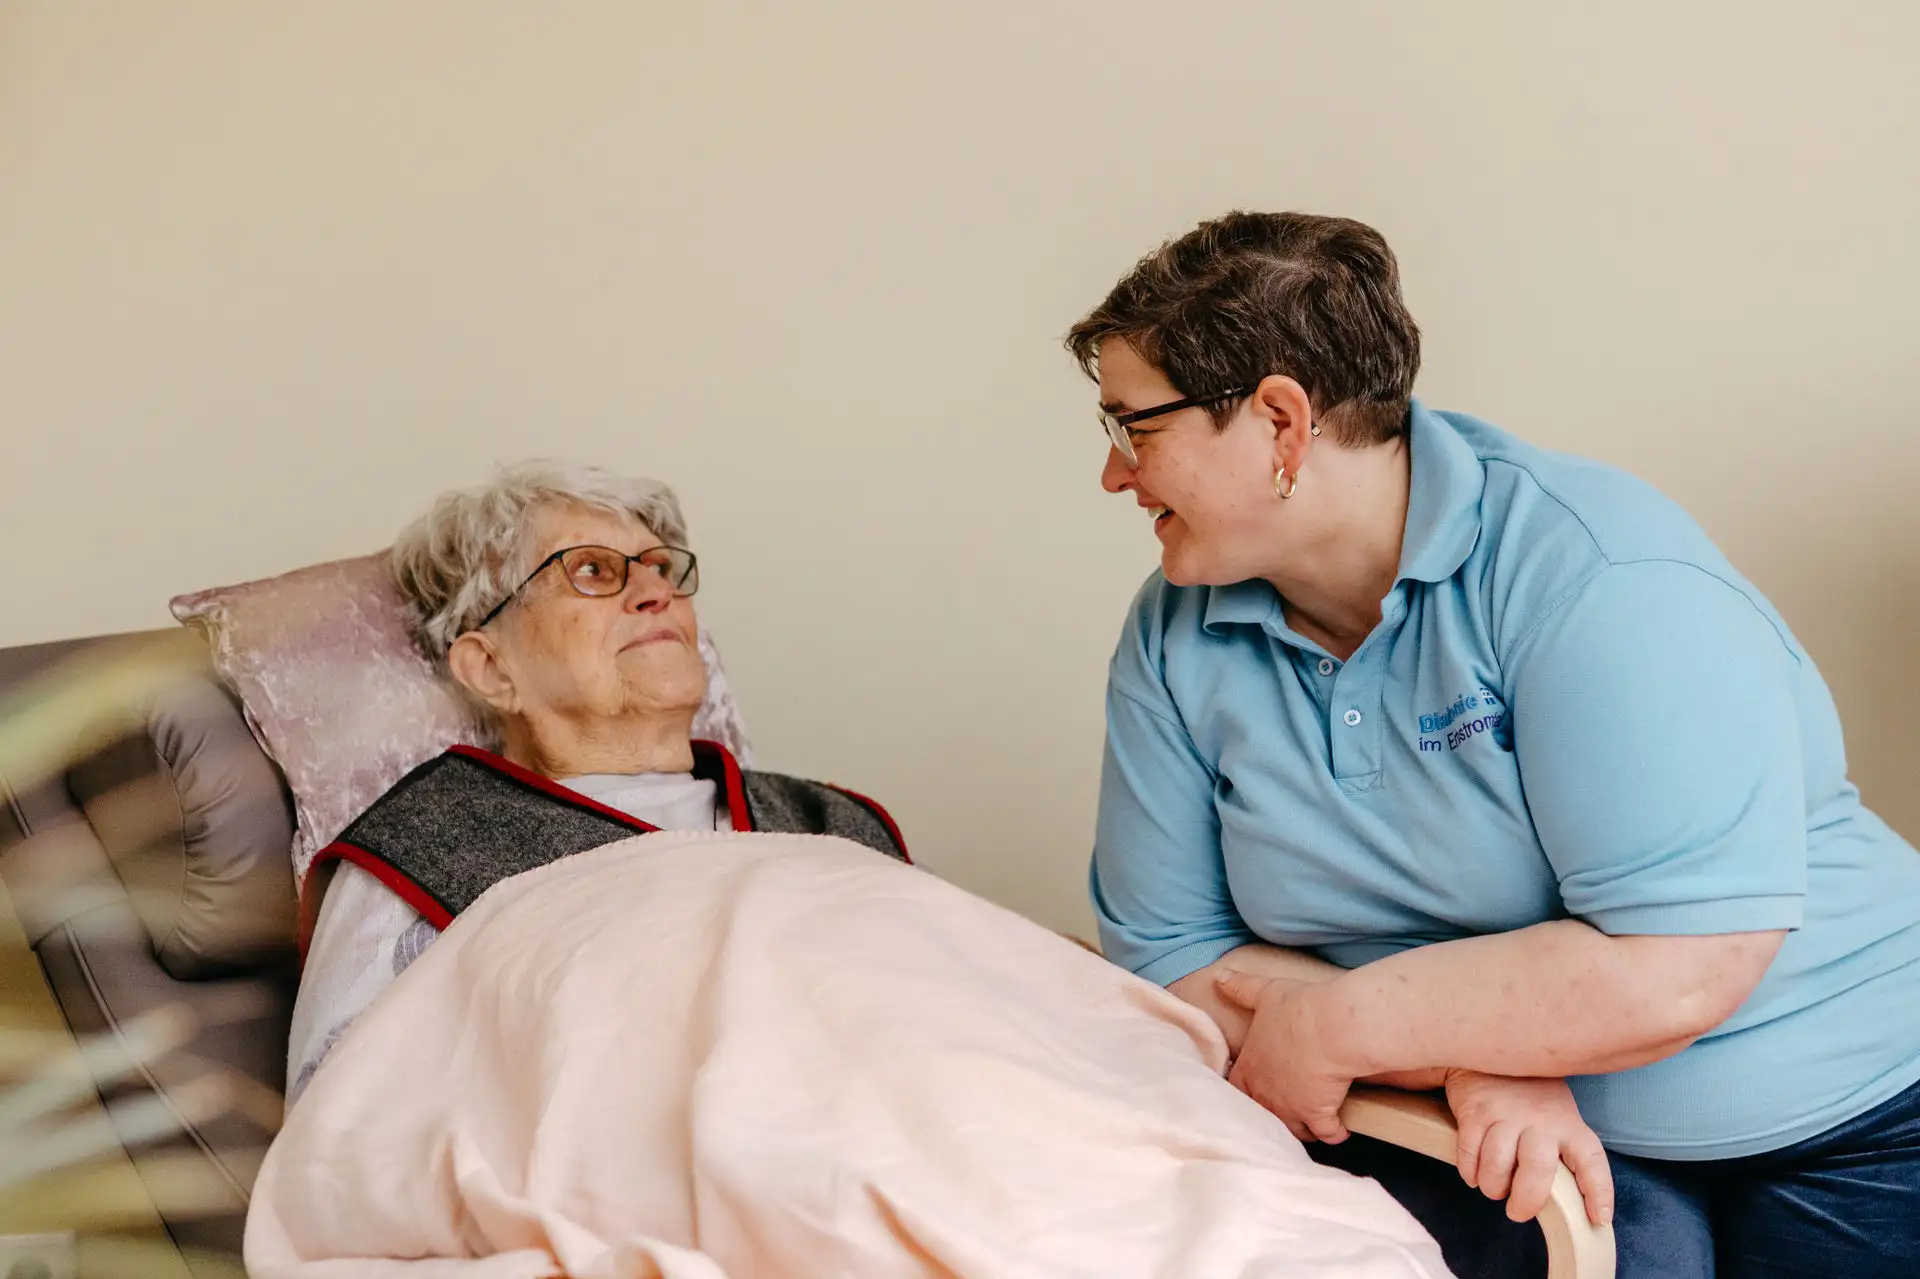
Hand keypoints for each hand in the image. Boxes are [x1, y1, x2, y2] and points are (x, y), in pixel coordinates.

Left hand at [1214, 969, 1354, 1144]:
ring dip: (1302, 1127)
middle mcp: (1265, 1093)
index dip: (1246, 1090)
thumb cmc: (1298, 1009)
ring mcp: (1291, 1109)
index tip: (1256, 1091)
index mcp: (1250, 1067)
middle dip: (1274, 1114)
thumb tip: (1220, 977)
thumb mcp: (1265, 992)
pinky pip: (1326, 1133)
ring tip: (1310, 1124)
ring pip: (1293, 1128)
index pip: (1238, 1088)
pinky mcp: (1319, 1115)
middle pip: (1264, 1114)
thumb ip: (1241, 988)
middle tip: (1286, 1112)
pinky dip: (1333, 1133)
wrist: (1330, 1028)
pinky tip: (1339, 1130)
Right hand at [1444, 1070, 1613, 1226]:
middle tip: (1518, 1212)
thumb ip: (1562, 1148)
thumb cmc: (1530, 1093)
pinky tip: (1474, 1173)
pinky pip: (1469, 1155)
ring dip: (1493, 1188)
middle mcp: (1539, 1120)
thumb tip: (1569, 1199)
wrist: (1489, 1051)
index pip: (1591, 1161)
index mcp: (1567, 1124)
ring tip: (1493, 1188)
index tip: (1599, 1218)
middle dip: (1526, 1201)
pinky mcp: (1474, 1111)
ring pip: (1497, 1167)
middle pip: (1537, 1172)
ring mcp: (1505, 1114)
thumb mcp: (1558, 1113)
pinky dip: (1470, 1172)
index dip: (1598, 1192)